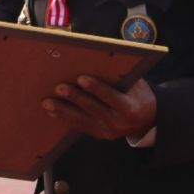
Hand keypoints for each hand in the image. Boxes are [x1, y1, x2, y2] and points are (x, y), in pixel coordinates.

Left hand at [41, 76, 156, 140]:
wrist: (147, 120)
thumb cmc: (138, 94)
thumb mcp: (136, 84)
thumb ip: (120, 76)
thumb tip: (98, 59)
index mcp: (129, 108)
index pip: (111, 97)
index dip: (96, 88)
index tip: (81, 78)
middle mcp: (118, 123)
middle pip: (92, 109)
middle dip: (74, 98)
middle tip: (58, 87)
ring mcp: (107, 132)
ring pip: (82, 120)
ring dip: (63, 111)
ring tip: (47, 102)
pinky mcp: (98, 135)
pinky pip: (79, 126)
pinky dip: (65, 118)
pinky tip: (52, 112)